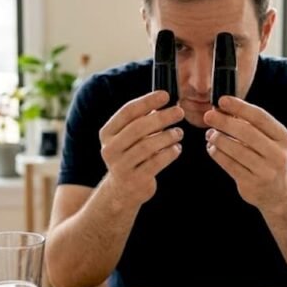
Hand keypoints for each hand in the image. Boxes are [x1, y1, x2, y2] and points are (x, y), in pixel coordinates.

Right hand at [99, 90, 183, 208]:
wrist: (121, 191)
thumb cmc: (131, 156)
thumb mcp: (129, 137)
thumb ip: (142, 119)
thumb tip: (164, 99)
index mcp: (107, 133)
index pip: (128, 112)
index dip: (147, 101)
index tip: (165, 95)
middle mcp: (110, 149)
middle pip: (138, 127)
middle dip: (162, 117)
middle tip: (179, 112)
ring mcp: (121, 166)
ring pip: (148, 146)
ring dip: (168, 136)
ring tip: (179, 132)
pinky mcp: (135, 180)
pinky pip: (156, 163)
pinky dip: (169, 153)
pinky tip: (177, 148)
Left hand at [203, 96, 286, 210]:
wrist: (277, 192)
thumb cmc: (267, 158)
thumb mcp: (267, 140)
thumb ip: (250, 125)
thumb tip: (223, 108)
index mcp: (283, 137)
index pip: (260, 117)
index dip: (240, 107)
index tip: (222, 100)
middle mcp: (278, 154)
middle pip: (247, 132)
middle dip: (225, 122)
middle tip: (209, 116)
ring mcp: (266, 170)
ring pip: (236, 150)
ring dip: (219, 139)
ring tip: (210, 134)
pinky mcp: (252, 183)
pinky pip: (230, 165)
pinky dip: (218, 154)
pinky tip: (212, 148)